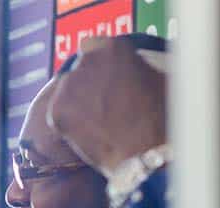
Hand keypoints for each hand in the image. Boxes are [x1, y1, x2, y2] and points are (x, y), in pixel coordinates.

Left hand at [46, 36, 167, 177]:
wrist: (147, 149)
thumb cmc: (162, 115)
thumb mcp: (157, 77)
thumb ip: (134, 68)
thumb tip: (130, 74)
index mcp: (114, 47)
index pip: (93, 47)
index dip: (99, 67)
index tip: (104, 80)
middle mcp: (88, 59)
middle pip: (78, 72)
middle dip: (87, 87)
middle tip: (103, 108)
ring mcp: (70, 84)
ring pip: (66, 93)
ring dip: (76, 105)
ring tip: (98, 124)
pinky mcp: (56, 110)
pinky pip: (57, 115)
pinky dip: (67, 124)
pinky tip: (88, 134)